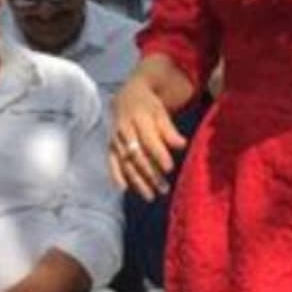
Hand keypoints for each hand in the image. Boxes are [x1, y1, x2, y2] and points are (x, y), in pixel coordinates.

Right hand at [109, 74, 186, 201]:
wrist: (127, 96)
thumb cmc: (149, 106)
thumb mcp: (161, 112)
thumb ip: (169, 129)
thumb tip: (181, 144)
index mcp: (138, 117)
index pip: (148, 139)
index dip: (158, 154)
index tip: (169, 168)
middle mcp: (124, 129)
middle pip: (136, 154)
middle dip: (150, 173)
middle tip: (163, 189)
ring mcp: (115, 138)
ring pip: (125, 162)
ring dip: (137, 180)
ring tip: (150, 196)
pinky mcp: (110, 145)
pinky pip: (112, 162)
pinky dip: (116, 175)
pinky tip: (124, 189)